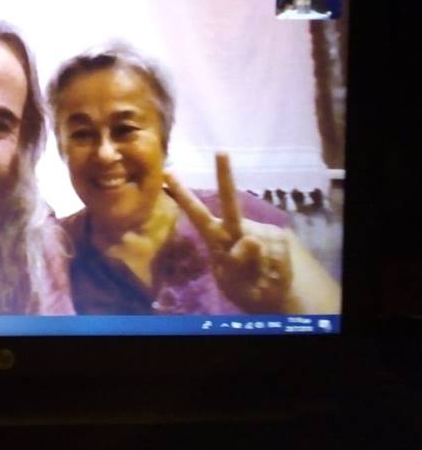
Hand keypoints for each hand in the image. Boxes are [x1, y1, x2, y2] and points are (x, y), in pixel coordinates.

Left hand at [163, 153, 294, 312]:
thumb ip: (236, 264)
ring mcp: (259, 231)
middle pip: (230, 202)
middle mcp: (235, 229)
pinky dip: (276, 266)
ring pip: (258, 243)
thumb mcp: (232, 284)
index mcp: (215, 238)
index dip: (183, 195)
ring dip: (260, 264)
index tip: (170, 173)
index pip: (196, 214)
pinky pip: (277, 251)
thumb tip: (251, 238)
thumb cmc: (245, 288)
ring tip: (260, 274)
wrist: (273, 297)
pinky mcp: (279, 237)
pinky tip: (273, 270)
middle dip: (225, 176)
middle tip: (221, 152)